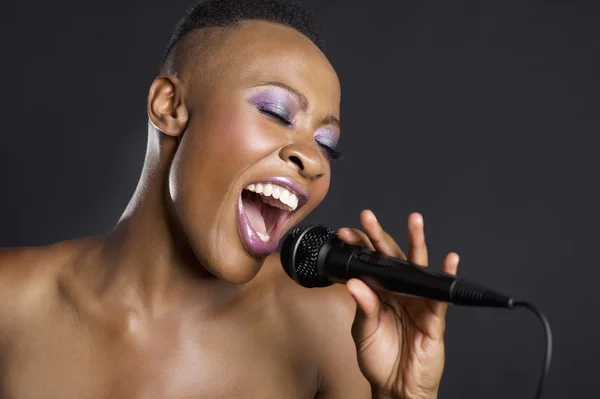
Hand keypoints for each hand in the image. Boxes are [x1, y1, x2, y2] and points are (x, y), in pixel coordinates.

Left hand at [339, 210, 458, 398]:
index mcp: (380, 293)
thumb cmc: (380, 359)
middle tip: (368, 217)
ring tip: (415, 221)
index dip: (360, 247)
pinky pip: (440, 295)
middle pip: (391, 258)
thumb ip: (363, 307)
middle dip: (380, 236)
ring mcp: (417, 301)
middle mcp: (399, 292)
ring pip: (418, 268)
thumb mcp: (364, 332)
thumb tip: (355, 283)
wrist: (397, 387)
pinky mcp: (434, 317)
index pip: (369, 263)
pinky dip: (446, 275)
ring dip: (417, 243)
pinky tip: (449, 260)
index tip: (347, 232)